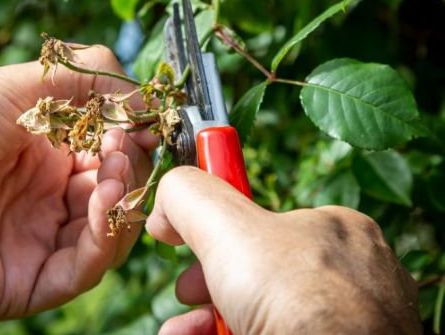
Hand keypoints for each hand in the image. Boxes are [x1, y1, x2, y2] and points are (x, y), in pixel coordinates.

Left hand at [0, 46, 154, 318]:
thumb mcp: (21, 83)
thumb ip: (89, 76)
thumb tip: (145, 97)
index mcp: (42, 155)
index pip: (107, 154)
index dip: (129, 140)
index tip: (144, 123)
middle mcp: (43, 200)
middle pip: (112, 195)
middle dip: (127, 170)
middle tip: (124, 147)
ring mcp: (36, 243)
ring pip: (106, 236)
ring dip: (120, 203)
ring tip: (109, 175)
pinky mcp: (26, 283)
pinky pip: (81, 271)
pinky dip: (103, 241)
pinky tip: (100, 207)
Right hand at [146, 168, 420, 334]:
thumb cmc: (300, 302)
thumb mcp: (229, 227)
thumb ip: (192, 196)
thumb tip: (166, 205)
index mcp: (338, 230)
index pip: (264, 218)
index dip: (215, 230)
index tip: (181, 243)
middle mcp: (351, 276)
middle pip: (259, 271)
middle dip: (206, 285)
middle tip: (186, 296)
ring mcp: (352, 324)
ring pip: (266, 313)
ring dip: (209, 320)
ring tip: (182, 332)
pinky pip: (276, 332)